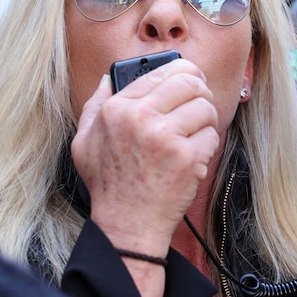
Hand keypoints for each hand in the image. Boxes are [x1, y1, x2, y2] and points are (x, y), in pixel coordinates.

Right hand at [70, 58, 219, 253]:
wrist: (127, 224)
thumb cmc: (109, 184)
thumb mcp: (85, 141)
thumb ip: (95, 105)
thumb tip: (107, 78)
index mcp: (117, 109)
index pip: (161, 72)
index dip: (184, 72)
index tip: (193, 78)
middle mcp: (140, 118)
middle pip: (190, 82)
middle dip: (200, 92)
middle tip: (199, 105)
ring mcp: (165, 137)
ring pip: (206, 107)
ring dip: (205, 121)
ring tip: (192, 136)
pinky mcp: (188, 158)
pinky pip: (212, 135)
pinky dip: (207, 145)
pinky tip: (192, 157)